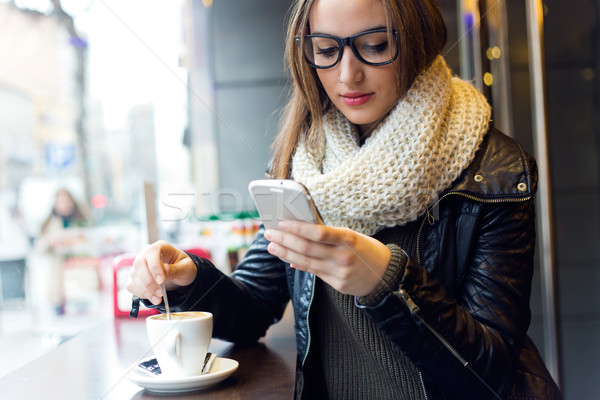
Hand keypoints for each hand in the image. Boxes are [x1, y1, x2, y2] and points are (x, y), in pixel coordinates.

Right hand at [126, 240, 196, 304]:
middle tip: (160, 293)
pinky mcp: (135, 277)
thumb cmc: (183, 267)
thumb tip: (164, 269)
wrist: (179, 274)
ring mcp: (139, 266)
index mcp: (160, 247)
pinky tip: (152, 297)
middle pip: (139, 265)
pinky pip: (132, 285)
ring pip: (134, 276)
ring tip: (158, 299)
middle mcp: (146, 254)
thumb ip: (176, 269)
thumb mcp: (186, 268)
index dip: (154, 266)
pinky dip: (141, 294)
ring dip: (146, 290)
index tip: (161, 280)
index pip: (151, 252)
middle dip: (149, 282)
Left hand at [264, 221, 390, 296]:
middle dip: (284, 239)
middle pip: (306, 248)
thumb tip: (302, 229)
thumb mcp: (352, 236)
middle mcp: (343, 256)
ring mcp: (340, 272)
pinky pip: (313, 272)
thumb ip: (329, 235)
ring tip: (272, 246)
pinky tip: (287, 258)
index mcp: (348, 239)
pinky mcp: (338, 284)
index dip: (297, 227)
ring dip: (285, 253)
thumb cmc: (366, 250)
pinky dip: (298, 264)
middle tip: (269, 233)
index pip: (318, 232)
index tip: (281, 222)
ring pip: (306, 262)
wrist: (386, 275)